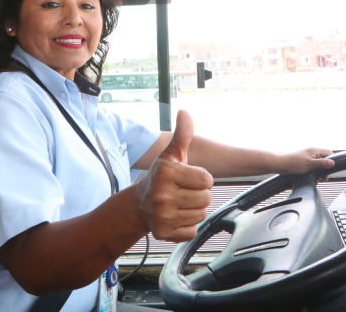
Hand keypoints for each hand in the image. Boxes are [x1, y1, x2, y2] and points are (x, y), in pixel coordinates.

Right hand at [133, 110, 213, 242]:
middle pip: (206, 198)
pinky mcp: (164, 233)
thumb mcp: (171, 154)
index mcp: (166, 173)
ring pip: (201, 214)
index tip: (188, 178)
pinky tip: (176, 217)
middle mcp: (162, 195)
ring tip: (180, 203)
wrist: (139, 204)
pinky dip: (188, 225)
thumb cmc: (161, 177)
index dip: (202, 178)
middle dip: (199, 194)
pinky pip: (193, 230)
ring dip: (195, 209)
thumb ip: (182, 134)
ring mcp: (162, 216)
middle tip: (184, 191)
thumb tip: (184, 113)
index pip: (207, 179)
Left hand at [277, 148, 334, 175]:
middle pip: (323, 160)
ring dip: (318, 173)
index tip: (331, 170)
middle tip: (323, 179)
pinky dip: (312, 173)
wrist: (279, 164)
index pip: (328, 153)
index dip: (332, 161)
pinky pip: (310, 167)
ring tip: (316, 180)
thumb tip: (333, 163)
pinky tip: (310, 178)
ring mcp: (306, 157)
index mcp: (314, 150)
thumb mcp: (310, 164)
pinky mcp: (301, 162)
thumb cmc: (292, 163)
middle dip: (324, 170)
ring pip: (317, 165)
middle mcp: (310, 152)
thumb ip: (322, 163)